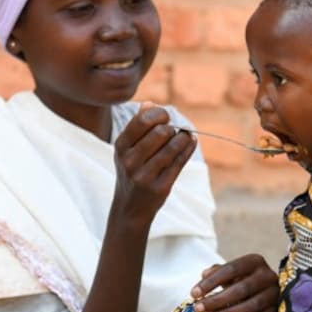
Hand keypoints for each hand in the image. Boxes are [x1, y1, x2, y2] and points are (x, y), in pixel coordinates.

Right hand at [112, 102, 196, 226]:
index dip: (160, 114)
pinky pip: (180, 162)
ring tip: (185, 136)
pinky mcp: (159, 187)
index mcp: (120, 146)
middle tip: (174, 132)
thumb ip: (138, 126)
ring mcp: (144, 175)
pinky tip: (191, 142)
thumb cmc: (132, 171)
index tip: (166, 117)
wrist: (129, 208)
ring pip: (172, 147)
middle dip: (172, 129)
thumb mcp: (127, 149)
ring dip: (183, 138)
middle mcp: (129, 161)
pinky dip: (188, 148)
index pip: (144, 120)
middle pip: (161, 132)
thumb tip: (149, 103)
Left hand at [190, 254, 278, 311]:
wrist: (264, 290)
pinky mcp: (278, 309)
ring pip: (252, 305)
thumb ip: (217, 272)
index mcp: (255, 261)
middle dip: (217, 300)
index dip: (211, 282)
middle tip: (198, 308)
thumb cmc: (243, 279)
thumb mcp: (231, 273)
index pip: (231, 269)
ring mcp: (275, 293)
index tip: (194, 293)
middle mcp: (268, 275)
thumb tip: (204, 274)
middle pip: (242, 288)